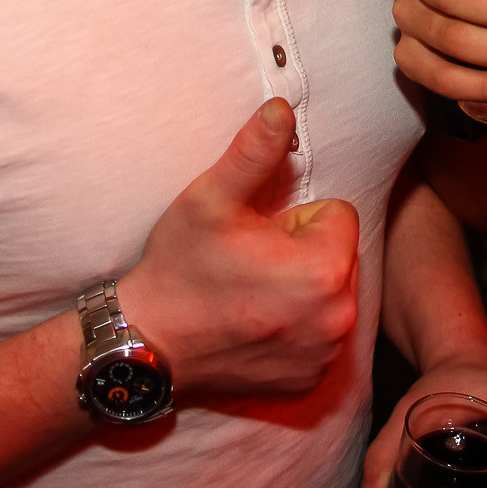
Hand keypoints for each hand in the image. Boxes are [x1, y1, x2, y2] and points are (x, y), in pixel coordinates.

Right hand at [120, 99, 361, 396]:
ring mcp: (325, 354)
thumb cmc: (179, 268)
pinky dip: (296, 328)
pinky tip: (254, 326)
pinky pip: (319, 334)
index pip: (338, 216)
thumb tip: (282, 108)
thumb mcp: (211, 199)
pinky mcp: (309, 379)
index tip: (258, 236)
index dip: (296, 219)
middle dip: (304, 253)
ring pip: (331, 295)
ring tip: (251, 293)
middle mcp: (338, 316)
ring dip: (303, 290)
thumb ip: (255, 151)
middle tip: (251, 264)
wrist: (146, 345)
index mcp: (324, 268)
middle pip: (339, 256)